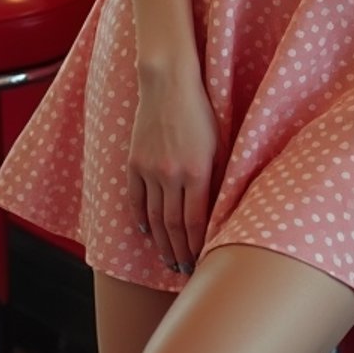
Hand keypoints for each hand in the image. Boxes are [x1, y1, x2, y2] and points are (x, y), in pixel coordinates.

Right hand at [126, 65, 219, 274]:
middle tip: (184, 269)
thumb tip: (218, 208)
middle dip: (180, 251)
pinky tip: (147, 232)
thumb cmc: (202, 109)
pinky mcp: (134, 162)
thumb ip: (216, 175)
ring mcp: (150, 169)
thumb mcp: (219, 141)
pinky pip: (135, 198)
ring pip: (154, 217)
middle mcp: (172, 174)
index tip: (201, 261)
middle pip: (173, 225)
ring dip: (162, 242)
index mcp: (197, 170)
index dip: (197, 245)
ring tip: (168, 259)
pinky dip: (141, 218)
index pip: (195, 221)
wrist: (169, 83)